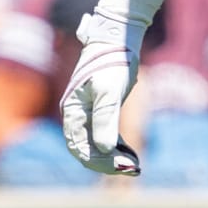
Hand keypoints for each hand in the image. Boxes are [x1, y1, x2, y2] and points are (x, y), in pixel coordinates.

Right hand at [60, 10, 142, 175]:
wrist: (119, 38)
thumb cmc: (112, 62)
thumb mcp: (109, 91)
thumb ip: (105, 120)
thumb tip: (105, 150)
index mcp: (72, 110)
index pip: (79, 146)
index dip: (98, 160)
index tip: (120, 166)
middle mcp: (77, 114)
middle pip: (87, 149)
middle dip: (108, 162)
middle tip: (132, 170)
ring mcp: (88, 112)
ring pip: (97, 145)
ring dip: (114, 157)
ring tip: (135, 165)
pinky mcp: (101, 109)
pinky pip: (106, 136)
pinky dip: (118, 147)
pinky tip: (132, 154)